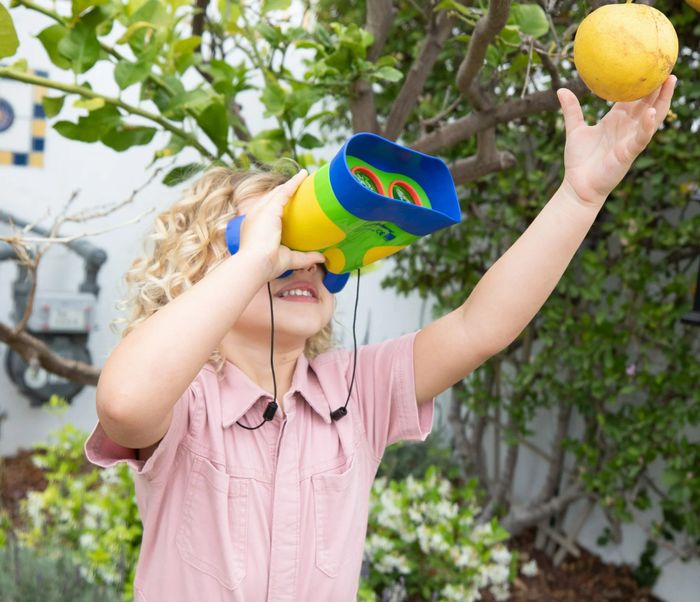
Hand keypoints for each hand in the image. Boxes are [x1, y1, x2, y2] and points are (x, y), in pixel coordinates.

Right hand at [237, 170, 325, 279]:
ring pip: (279, 192)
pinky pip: (284, 191)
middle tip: (300, 185)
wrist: (255, 264)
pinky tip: (303, 176)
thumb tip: (322, 258)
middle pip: (272, 198)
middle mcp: (256, 216)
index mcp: (256, 227)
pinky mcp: (269, 208)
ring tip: (304, 177)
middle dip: (285, 191)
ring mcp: (261, 210)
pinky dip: (294, 183)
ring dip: (291, 184)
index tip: (291, 201)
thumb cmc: (268, 265)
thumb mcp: (290, 259)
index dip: (279, 204)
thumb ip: (306, 257)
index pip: (269, 210)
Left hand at [557, 75, 676, 207]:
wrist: (577, 184)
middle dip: (657, 85)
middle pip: (647, 103)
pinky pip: (641, 137)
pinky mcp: (628, 152)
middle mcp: (626, 127)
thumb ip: (571, 110)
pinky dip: (647, 125)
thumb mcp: (574, 130)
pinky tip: (651, 112)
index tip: (648, 63)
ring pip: (651, 117)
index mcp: (615, 120)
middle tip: (666, 65)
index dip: (641, 82)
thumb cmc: (579, 160)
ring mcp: (630, 139)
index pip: (633, 98)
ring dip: (662, 100)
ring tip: (669, 81)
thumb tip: (561, 90)